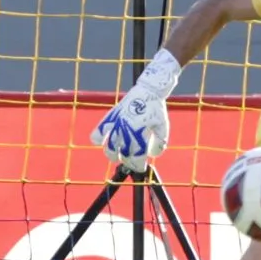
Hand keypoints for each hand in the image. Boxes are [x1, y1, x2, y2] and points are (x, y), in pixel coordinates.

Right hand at [90, 49, 180, 172]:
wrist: (148, 90)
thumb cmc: (156, 109)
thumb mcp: (163, 127)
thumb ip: (160, 142)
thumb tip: (153, 155)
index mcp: (141, 134)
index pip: (137, 157)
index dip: (138, 166)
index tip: (140, 169)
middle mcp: (127, 131)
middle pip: (123, 154)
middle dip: (128, 162)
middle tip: (132, 163)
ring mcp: (117, 124)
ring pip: (109, 147)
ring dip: (112, 155)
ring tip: (117, 156)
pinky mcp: (111, 117)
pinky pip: (99, 131)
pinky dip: (97, 138)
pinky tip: (100, 143)